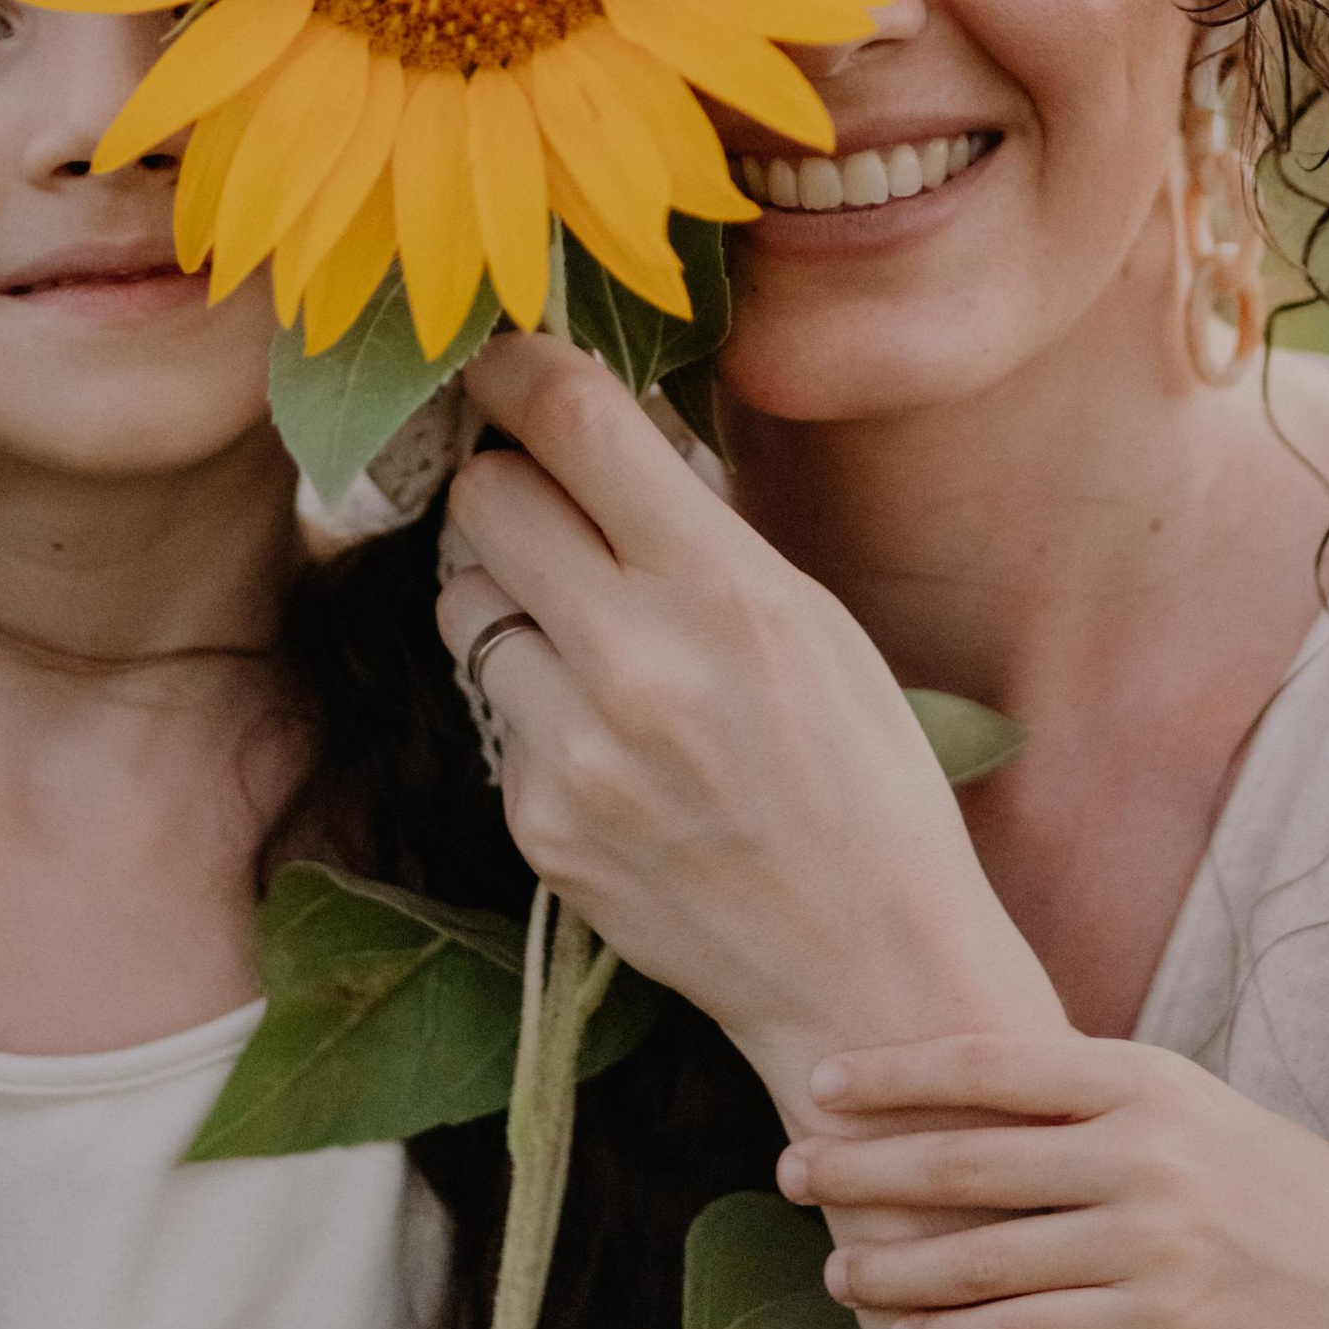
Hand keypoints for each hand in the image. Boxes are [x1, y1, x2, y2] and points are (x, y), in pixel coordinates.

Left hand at [434, 332, 1059, 1109]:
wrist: (864, 967)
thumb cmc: (865, 779)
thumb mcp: (812, 620)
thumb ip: (696, 530)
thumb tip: (598, 436)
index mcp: (722, 588)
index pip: (573, 424)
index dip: (516, 371)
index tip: (496, 360)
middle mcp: (634, 659)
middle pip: (484, 498)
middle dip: (507, 482)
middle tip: (544, 499)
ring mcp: (572, 750)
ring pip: (464, 603)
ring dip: (508, 597)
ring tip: (584, 635)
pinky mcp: (536, 823)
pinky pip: (493, 715)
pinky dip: (533, 709)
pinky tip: (609, 745)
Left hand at [777, 1026, 1328, 1328]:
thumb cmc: (1237, 1176)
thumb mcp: (1171, 1103)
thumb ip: (1076, 1092)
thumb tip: (943, 1074)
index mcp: (1137, 1079)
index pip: (989, 1067)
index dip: (895, 1074)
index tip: (819, 1083)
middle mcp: (1141, 1152)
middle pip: (967, 1162)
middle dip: (864, 1169)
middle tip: (789, 1172)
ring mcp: (1152, 1242)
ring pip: (986, 1257)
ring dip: (895, 1269)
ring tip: (836, 1271)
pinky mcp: (1161, 1327)